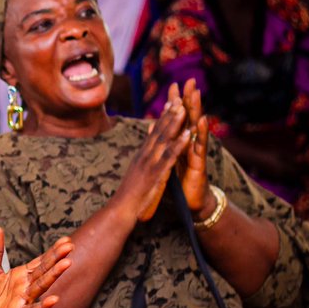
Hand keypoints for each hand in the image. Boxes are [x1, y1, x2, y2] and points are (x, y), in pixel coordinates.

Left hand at [0, 229, 72, 307]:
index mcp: (22, 275)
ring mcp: (24, 300)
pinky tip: (54, 300)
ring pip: (41, 286)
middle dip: (56, 258)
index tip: (66, 240)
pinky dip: (42, 306)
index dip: (52, 251)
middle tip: (70, 246)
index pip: (40, 261)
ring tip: (67, 264)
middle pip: (44, 270)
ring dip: (53, 276)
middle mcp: (27, 286)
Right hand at [113, 92, 190, 221]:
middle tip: (178, 98)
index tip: (171, 103)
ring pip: (164, 140)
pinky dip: (178, 145)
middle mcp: (144, 156)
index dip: (163, 118)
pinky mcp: (156, 174)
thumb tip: (144, 149)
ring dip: (174, 123)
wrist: (121, 210)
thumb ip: (141, 160)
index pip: (153, 133)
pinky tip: (187, 135)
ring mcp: (149, 164)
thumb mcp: (135, 173)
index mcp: (141, 156)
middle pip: (158, 131)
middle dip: (169, 114)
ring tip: (184, 108)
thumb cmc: (128, 195)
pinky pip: (170, 157)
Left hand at [174, 79, 210, 217]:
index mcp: (179, 144)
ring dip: (196, 110)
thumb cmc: (181, 181)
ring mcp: (195, 152)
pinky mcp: (199, 163)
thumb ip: (165, 145)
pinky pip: (199, 146)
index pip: (177, 120)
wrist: (192, 202)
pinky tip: (202, 119)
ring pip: (196, 127)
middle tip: (190, 81)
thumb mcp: (170, 161)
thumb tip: (156, 128)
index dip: (175, 104)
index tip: (173, 86)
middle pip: (188, 118)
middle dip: (188, 100)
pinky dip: (201, 132)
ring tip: (196, 93)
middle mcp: (189, 145)